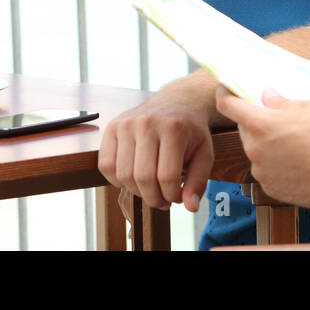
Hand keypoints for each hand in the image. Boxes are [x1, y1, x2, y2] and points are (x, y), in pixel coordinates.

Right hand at [98, 97, 213, 211]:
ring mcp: (126, 123)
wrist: (176, 101)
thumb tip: (190, 207)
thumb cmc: (191, 131)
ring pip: (123, 175)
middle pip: (143, 178)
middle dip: (154, 198)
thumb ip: (198, 182)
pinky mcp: (112, 127)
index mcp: (173, 128)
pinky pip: (106, 165)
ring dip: (136, 192)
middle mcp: (147, 123)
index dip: (172, 196)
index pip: (167, 176)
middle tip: (162, 199)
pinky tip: (132, 179)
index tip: (177, 197)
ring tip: (149, 189)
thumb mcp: (204, 154)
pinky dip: (116, 180)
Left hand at [215, 87, 309, 208]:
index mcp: (260, 125)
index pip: (227, 105)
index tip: (225, 88)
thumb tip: (267, 96)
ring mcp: (261, 171)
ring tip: (294, 144)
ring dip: (267, 145)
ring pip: (256, 151)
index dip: (224, 94)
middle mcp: (255, 149)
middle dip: (256, 122)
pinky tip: (297, 162)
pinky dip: (276, 165)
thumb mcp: (307, 107)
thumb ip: (281, 102)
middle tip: (277, 120)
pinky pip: (267, 171)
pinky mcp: (271, 188)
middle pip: (245, 129)